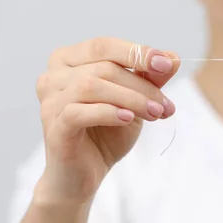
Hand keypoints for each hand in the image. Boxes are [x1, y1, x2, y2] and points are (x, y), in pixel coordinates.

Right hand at [35, 37, 180, 203]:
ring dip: (131, 99)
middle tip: (166, 105)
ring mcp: (49, 101)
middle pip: (104, 68)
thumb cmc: (106, 133)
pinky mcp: (53, 127)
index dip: (137, 53)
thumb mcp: (133, 101)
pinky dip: (108, 112)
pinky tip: (128, 119)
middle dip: (142, 85)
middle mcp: (53, 76)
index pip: (104, 46)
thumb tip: (173, 57)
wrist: (84, 175)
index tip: (168, 65)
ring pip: (91, 86)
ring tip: (155, 113)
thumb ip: (149, 78)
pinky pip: (79, 112)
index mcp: (68, 60)